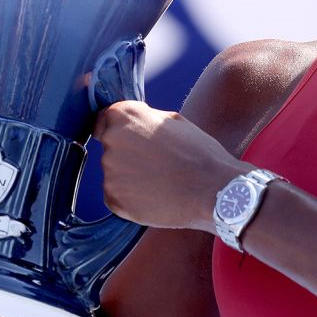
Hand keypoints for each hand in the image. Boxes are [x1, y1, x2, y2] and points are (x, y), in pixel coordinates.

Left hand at [95, 101, 242, 231]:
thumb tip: (133, 124)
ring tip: (160, 180)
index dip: (118, 128)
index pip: (103, 119)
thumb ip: (146, 119)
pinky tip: (155, 196)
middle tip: (156, 162)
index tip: (131, 138)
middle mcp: (111, 142)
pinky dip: (131, 197)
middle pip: (110, 146)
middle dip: (127, 153)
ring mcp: (110, 173)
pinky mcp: (113, 200)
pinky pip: (117, 195)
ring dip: (130, 176)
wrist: (213, 190)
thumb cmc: (199, 153)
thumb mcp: (174, 121)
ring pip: (114, 172)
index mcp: (125, 116)